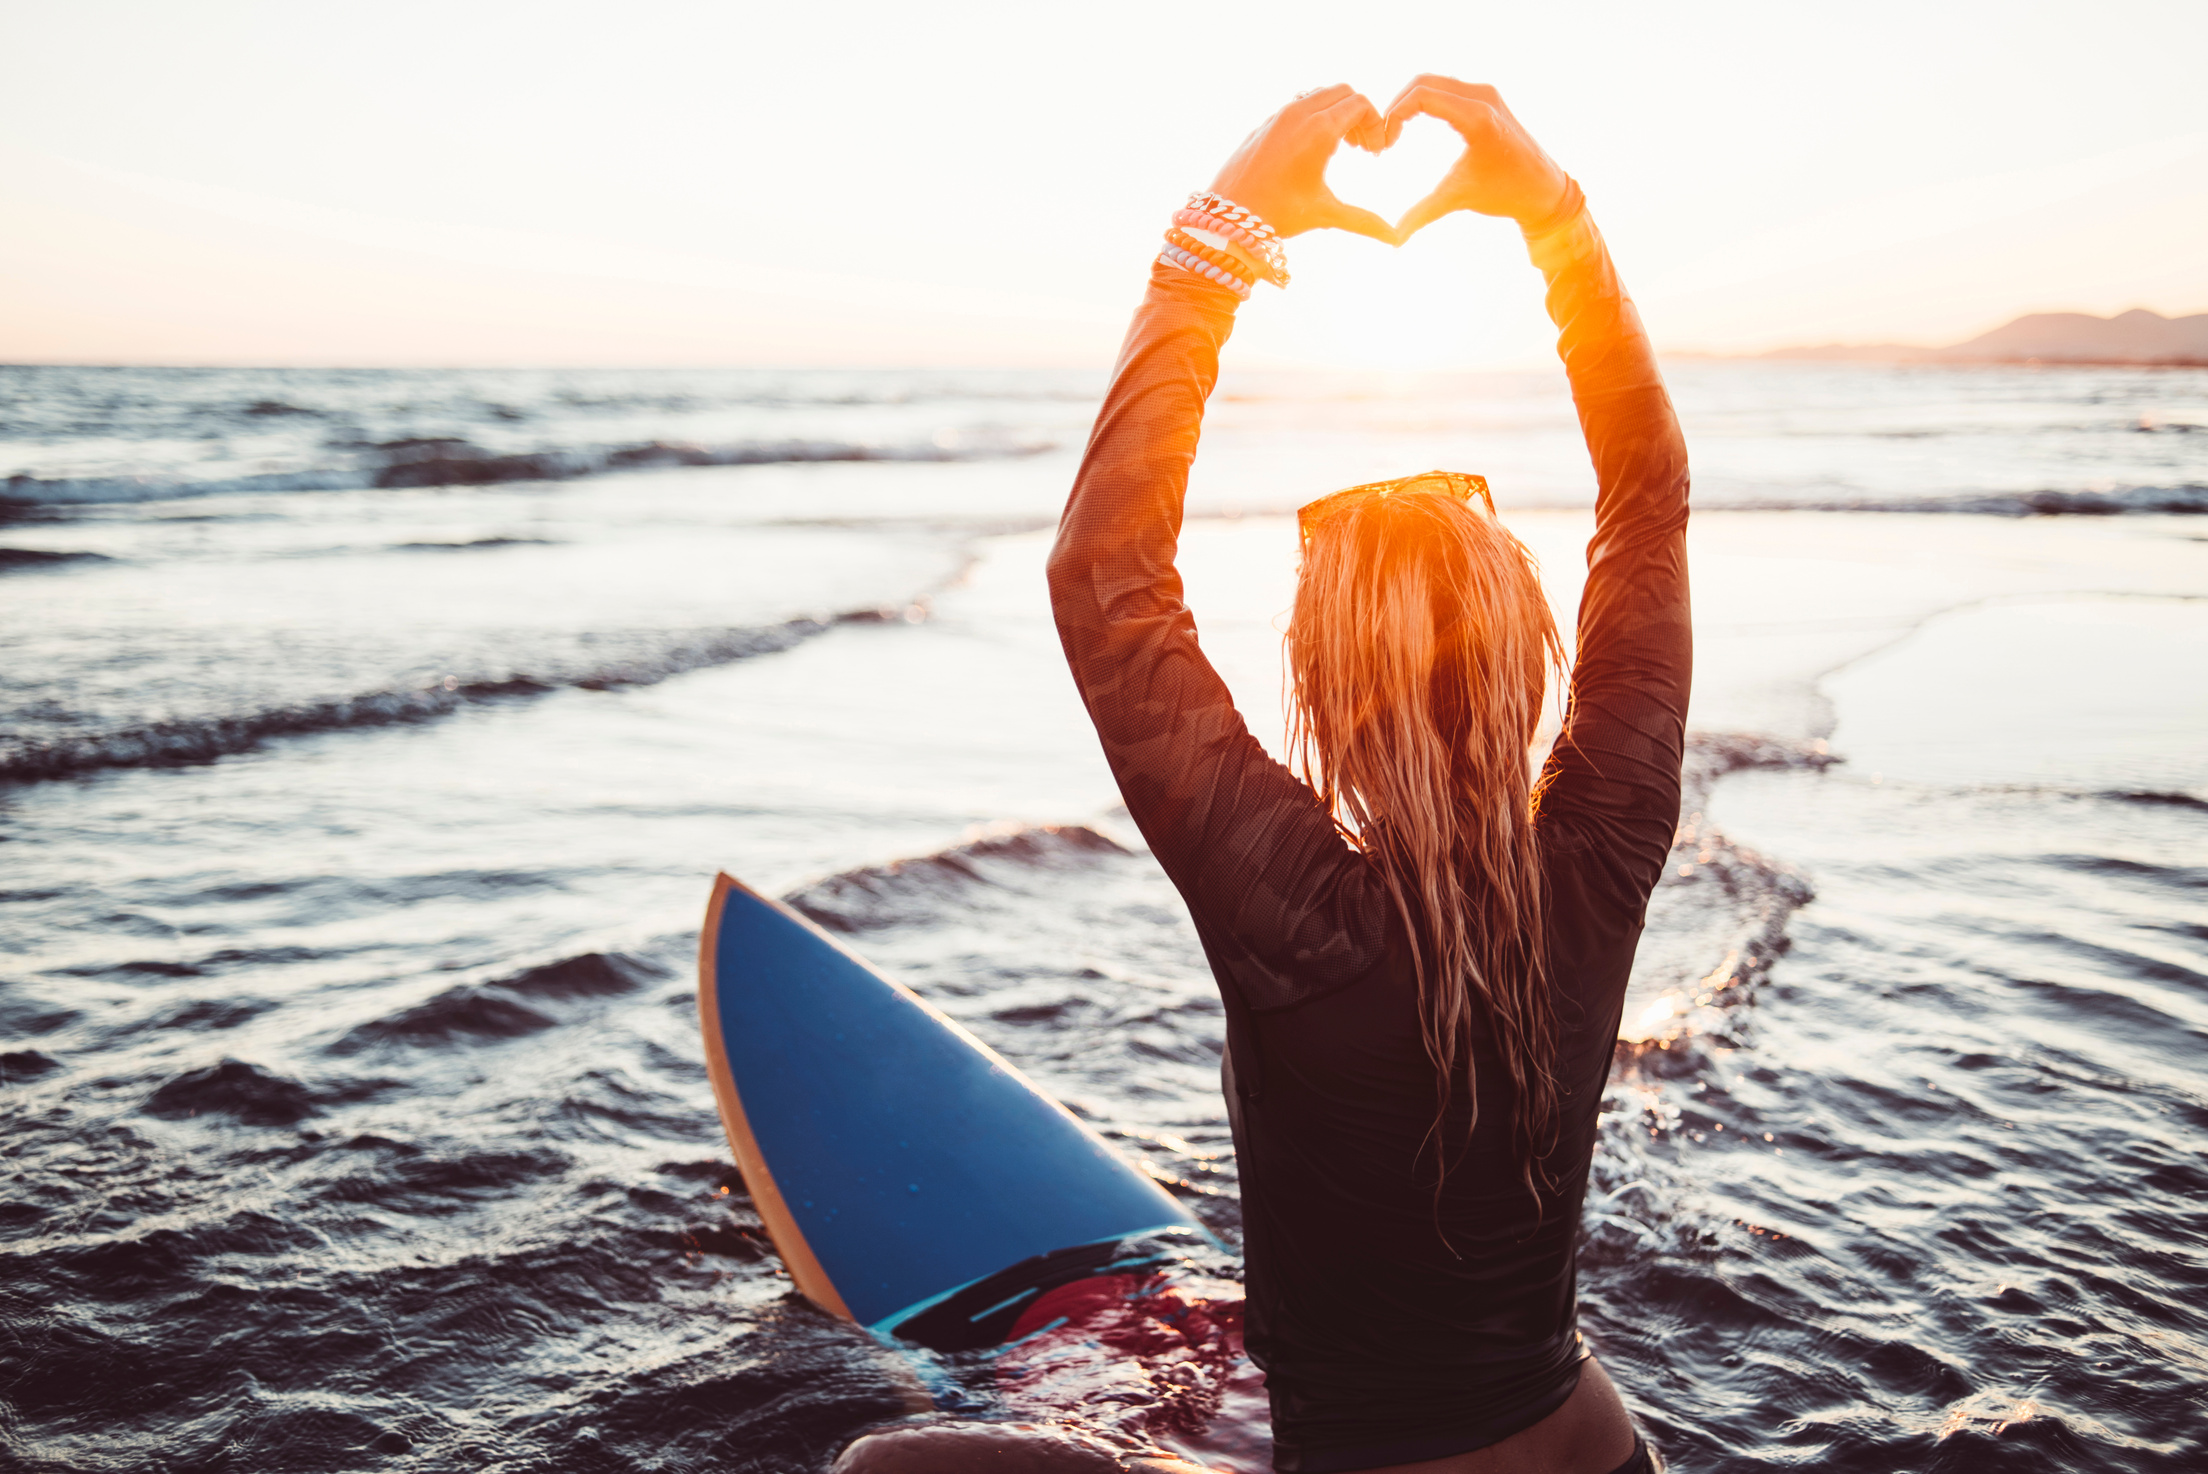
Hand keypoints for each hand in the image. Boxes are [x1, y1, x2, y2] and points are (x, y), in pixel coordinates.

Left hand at [1206, 85, 1396, 243]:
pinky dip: (1312, 116)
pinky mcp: (1263, 124)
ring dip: (1335, 112)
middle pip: (1342, 92)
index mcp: (1319, 129)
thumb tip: (1395, 239)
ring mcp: (1277, 116)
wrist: (1227, 217)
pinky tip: (1312, 149)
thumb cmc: (1276, 215)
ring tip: (1339, 146)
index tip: (1374, 153)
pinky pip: (1296, 105)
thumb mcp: (1324, 214)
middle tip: (1361, 147)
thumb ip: (1364, 221)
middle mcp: (1298, 113)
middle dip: (1358, 114)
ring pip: (1318, 95)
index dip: (1375, 124)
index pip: (1360, 103)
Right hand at [1382, 76, 1571, 237]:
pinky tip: (1416, 123)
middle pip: (1424, 82)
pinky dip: (1427, 100)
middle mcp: (1483, 97)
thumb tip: (1392, 238)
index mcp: (1477, 117)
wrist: (1544, 188)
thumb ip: (1422, 213)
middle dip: (1398, 105)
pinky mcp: (1488, 98)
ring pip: (1435, 83)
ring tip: (1396, 130)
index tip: (1386, 141)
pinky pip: (1448, 88)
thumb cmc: (1506, 193)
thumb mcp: (1459, 198)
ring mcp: (1487, 94)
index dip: (1395, 113)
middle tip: (1385, 135)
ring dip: (1412, 101)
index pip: (1422, 95)